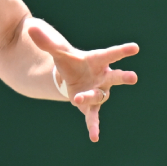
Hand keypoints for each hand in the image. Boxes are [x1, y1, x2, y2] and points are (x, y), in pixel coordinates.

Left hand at [28, 21, 138, 141]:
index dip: (122, 50)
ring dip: (89, 97)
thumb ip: (47, 42)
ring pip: (98, 96)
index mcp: (99, 60)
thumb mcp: (58, 52)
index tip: (135, 48)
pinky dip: (93, 125)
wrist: (70, 77)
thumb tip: (30, 27)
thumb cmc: (71, 61)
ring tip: (77, 99)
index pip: (111, 54)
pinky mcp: (90, 105)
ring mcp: (98, 92)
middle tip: (133, 77)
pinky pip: (93, 116)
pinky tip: (94, 137)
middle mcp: (103, 77)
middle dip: (124, 77)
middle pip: (115, 77)